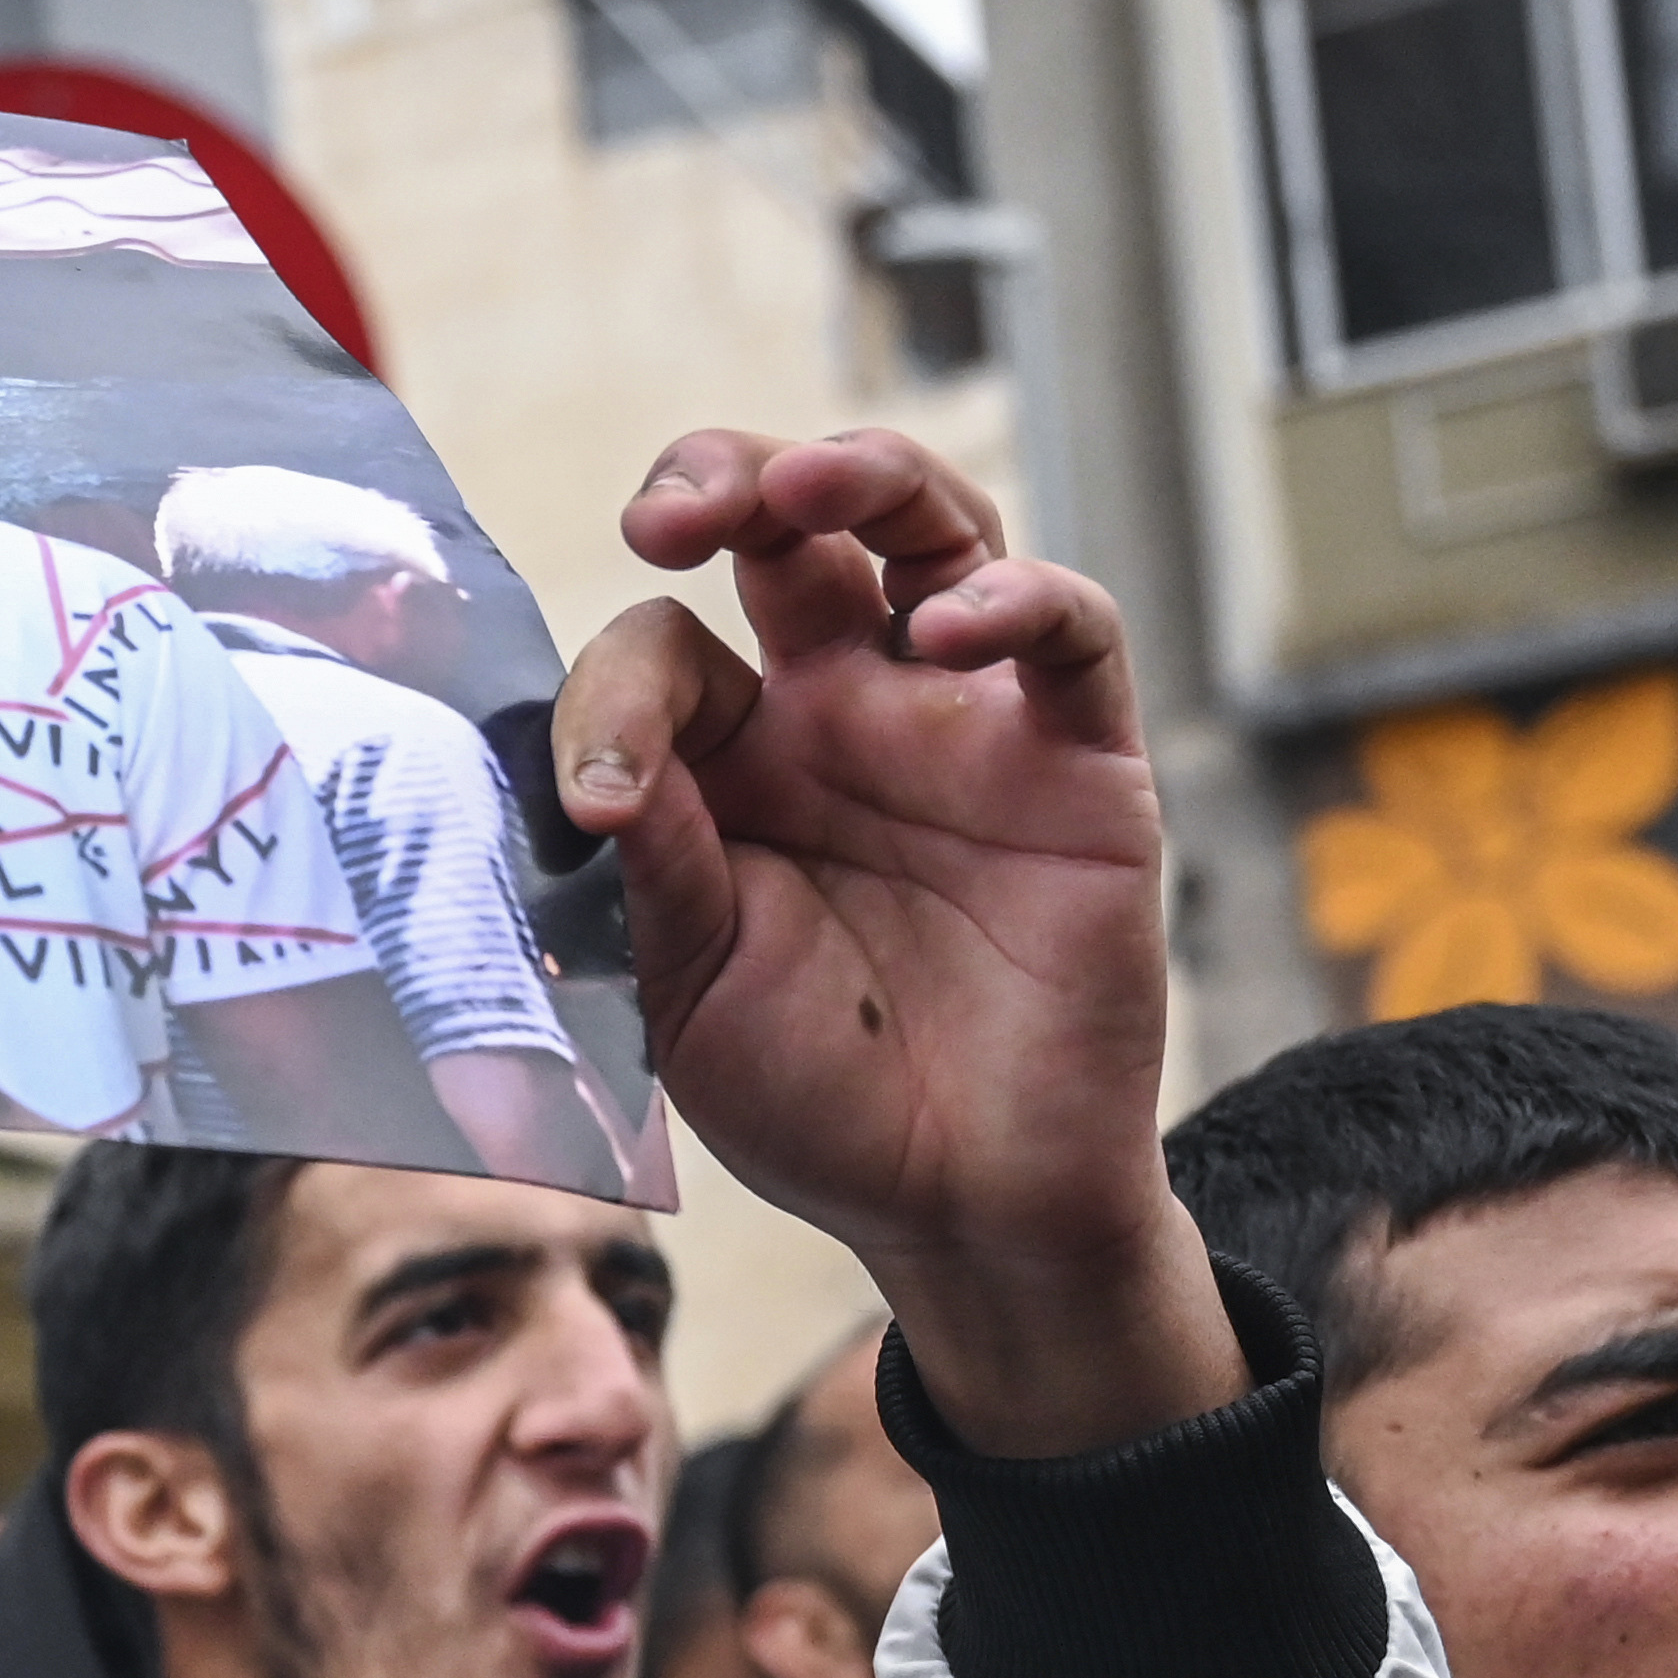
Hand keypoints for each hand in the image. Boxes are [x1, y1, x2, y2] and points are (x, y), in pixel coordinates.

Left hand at [558, 429, 1241, 1456]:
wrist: (962, 1203)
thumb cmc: (818, 1094)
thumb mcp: (694, 992)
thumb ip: (659, 871)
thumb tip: (604, 773)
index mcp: (730, 760)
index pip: (663, 656)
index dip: (617, 700)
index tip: (599, 800)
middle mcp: (843, 712)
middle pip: (791, 528)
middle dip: (725, 476)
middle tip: (667, 510)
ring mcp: (963, 723)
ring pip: (931, 530)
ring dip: (866, 475)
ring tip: (799, 485)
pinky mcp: (1078, 764)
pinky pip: (1069, 637)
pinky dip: (1017, 602)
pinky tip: (944, 628)